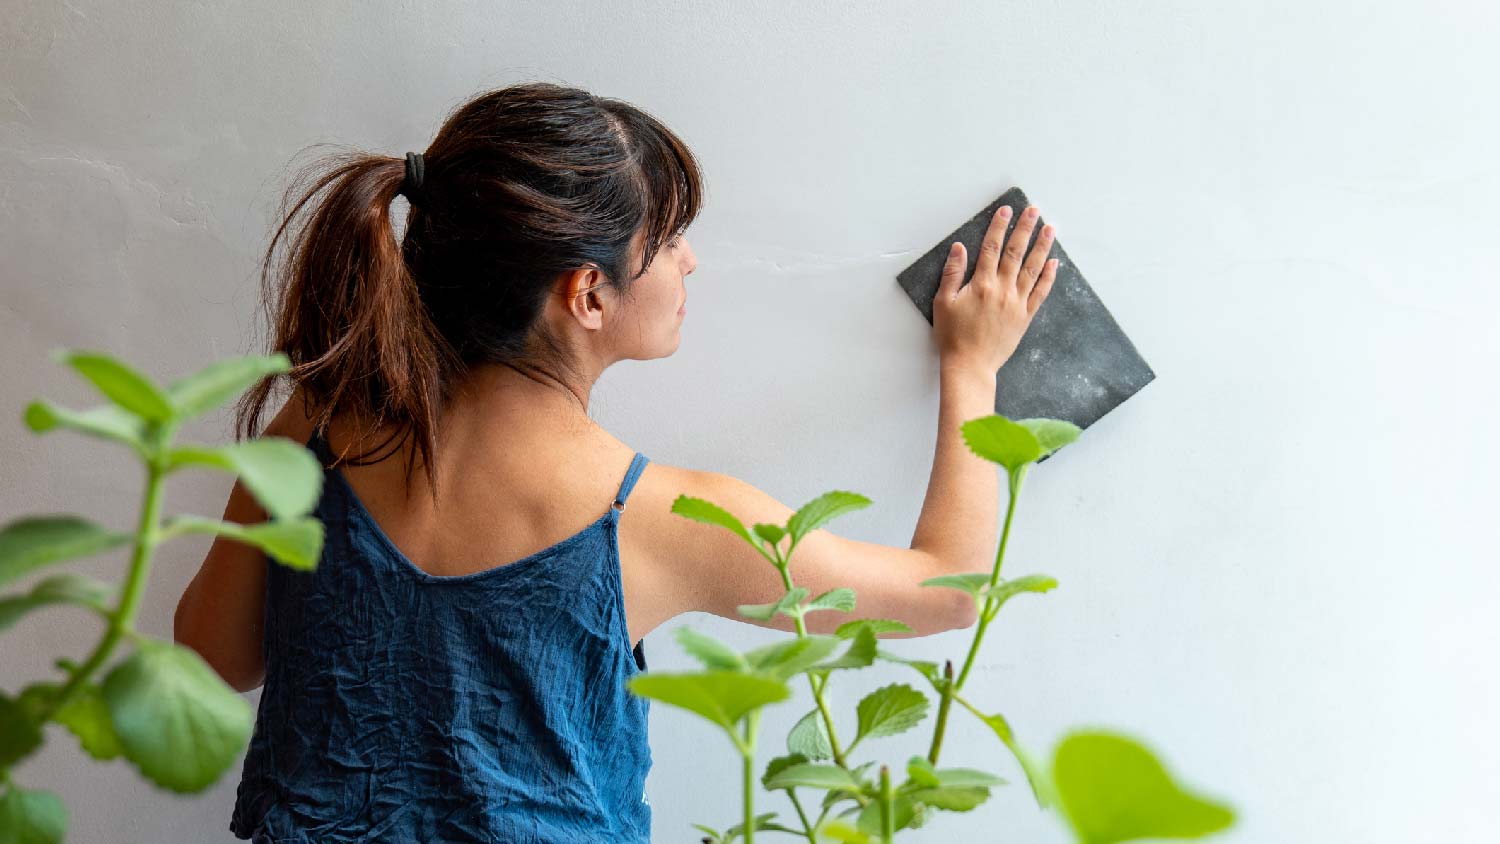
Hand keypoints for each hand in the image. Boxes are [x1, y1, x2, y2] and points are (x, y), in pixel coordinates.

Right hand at [933, 204, 1057, 373]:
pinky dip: (1048, 277)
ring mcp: (1017, 303)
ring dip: (1042, 247)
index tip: (1006, 210)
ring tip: (1050, 229)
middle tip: (1034, 211)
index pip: (991, 248)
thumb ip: (952, 273)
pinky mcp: (1025, 317)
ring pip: (1032, 269)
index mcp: (981, 284)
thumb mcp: (942, 302)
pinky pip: (1040, 293)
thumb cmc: (952, 336)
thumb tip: (960, 248)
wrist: (970, 365)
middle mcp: (1002, 290)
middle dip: (1025, 229)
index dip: (999, 226)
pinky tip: (1054, 263)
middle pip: (1016, 252)